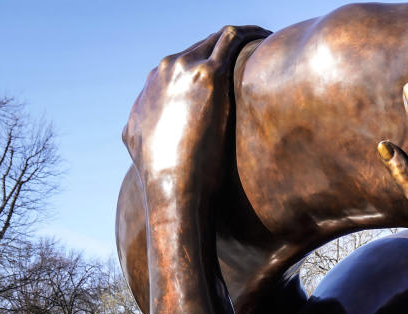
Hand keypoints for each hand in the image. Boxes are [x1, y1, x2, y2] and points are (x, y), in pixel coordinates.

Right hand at [123, 26, 268, 189]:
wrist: (171, 185)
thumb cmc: (166, 180)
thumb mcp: (140, 148)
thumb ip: (144, 130)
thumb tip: (149, 134)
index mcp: (151, 87)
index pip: (184, 64)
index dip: (208, 65)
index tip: (231, 73)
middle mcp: (165, 71)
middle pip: (202, 47)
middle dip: (227, 49)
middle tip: (255, 53)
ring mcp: (185, 68)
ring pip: (218, 38)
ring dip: (242, 37)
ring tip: (265, 42)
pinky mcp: (208, 73)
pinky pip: (232, 38)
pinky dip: (250, 34)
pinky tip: (267, 37)